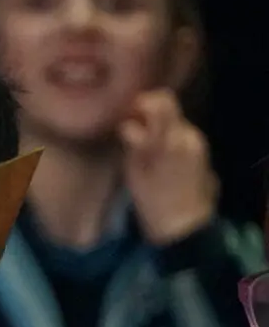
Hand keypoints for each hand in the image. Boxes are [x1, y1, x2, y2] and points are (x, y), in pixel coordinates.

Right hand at [120, 89, 217, 245]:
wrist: (184, 226)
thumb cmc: (153, 200)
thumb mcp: (135, 169)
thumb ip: (134, 140)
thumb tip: (129, 122)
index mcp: (171, 136)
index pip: (160, 101)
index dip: (140, 103)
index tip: (124, 117)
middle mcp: (190, 134)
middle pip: (169, 110)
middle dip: (148, 117)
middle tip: (129, 134)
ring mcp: (199, 144)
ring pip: (175, 124)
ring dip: (158, 130)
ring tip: (142, 150)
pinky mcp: (202, 154)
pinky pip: (182, 137)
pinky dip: (168, 141)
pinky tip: (157, 160)